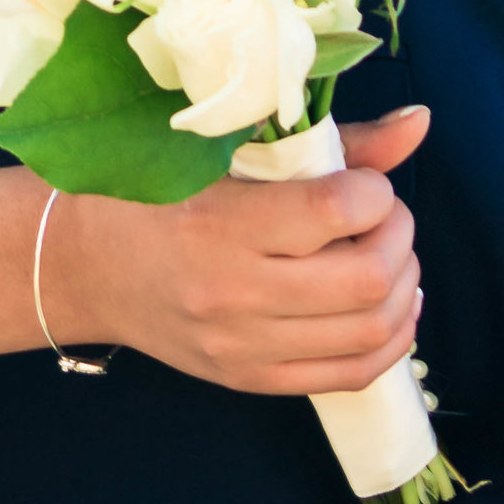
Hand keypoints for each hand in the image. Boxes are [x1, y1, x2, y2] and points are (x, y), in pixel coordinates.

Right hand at [55, 109, 427, 396]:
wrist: (85, 265)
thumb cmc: (152, 191)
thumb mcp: (223, 150)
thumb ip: (324, 141)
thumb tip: (418, 122)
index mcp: (221, 224)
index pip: (337, 211)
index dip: (375, 191)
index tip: (364, 182)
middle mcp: (233, 294)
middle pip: (365, 279)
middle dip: (398, 238)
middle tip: (384, 216)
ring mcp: (242, 347)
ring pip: (368, 331)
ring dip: (401, 286)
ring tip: (388, 255)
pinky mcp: (250, 380)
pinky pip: (350, 375)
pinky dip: (389, 340)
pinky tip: (388, 305)